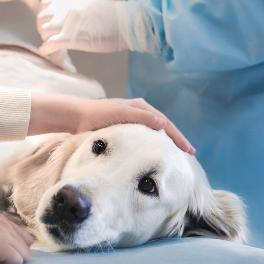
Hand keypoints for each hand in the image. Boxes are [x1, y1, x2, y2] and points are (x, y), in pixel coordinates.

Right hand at [0, 214, 33, 263]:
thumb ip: (0, 237)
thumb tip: (22, 252)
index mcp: (0, 219)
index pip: (25, 239)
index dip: (13, 250)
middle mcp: (4, 222)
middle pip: (27, 248)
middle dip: (13, 257)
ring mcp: (2, 232)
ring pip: (24, 256)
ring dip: (8, 263)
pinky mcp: (0, 244)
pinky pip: (17, 262)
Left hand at [28, 93, 194, 153]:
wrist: (74, 117)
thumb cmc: (95, 115)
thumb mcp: (120, 114)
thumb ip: (141, 118)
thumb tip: (163, 124)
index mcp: (140, 106)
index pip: (165, 123)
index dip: (178, 137)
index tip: (188, 150)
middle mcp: (138, 112)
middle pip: (162, 127)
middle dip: (175, 140)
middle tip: (189, 154)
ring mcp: (131, 120)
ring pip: (153, 133)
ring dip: (165, 143)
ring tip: (175, 156)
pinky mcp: (123, 129)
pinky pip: (143, 138)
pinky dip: (152, 145)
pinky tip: (154, 155)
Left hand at [37, 0, 128, 54]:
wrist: (126, 23)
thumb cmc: (110, 18)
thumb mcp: (86, 5)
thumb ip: (71, 10)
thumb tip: (59, 22)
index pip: (43, 5)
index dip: (45, 17)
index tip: (52, 25)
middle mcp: (65, 7)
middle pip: (41, 19)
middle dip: (44, 30)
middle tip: (53, 38)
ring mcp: (67, 21)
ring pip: (44, 32)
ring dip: (47, 40)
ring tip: (56, 46)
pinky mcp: (71, 36)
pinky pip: (50, 43)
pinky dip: (47, 49)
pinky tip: (49, 51)